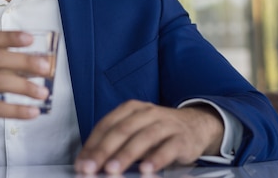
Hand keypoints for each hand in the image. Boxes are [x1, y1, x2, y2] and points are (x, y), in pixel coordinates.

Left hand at [74, 101, 223, 174]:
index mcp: (131, 109)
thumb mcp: (135, 130)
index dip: (92, 144)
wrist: (195, 125)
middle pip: (122, 130)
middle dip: (103, 150)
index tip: (82, 161)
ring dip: (126, 155)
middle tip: (91, 167)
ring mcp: (166, 124)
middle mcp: (147, 113)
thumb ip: (115, 142)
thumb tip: (89, 160)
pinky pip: (168, 148)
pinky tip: (146, 169)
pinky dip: (156, 159)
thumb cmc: (158, 130)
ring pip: (143, 137)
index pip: (107, 125)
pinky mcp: (182, 138)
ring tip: (112, 169)